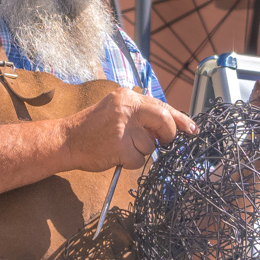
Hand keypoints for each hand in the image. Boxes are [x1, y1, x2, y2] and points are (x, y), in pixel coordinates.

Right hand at [58, 86, 196, 170]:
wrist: (67, 140)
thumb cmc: (93, 128)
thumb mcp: (117, 111)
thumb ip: (141, 115)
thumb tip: (169, 127)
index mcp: (127, 97)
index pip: (162, 106)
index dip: (180, 119)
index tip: (192, 129)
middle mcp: (126, 108)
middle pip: (163, 121)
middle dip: (167, 135)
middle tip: (163, 142)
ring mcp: (122, 127)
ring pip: (150, 146)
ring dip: (140, 151)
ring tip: (120, 146)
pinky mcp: (119, 146)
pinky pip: (139, 160)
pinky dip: (130, 162)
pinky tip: (115, 155)